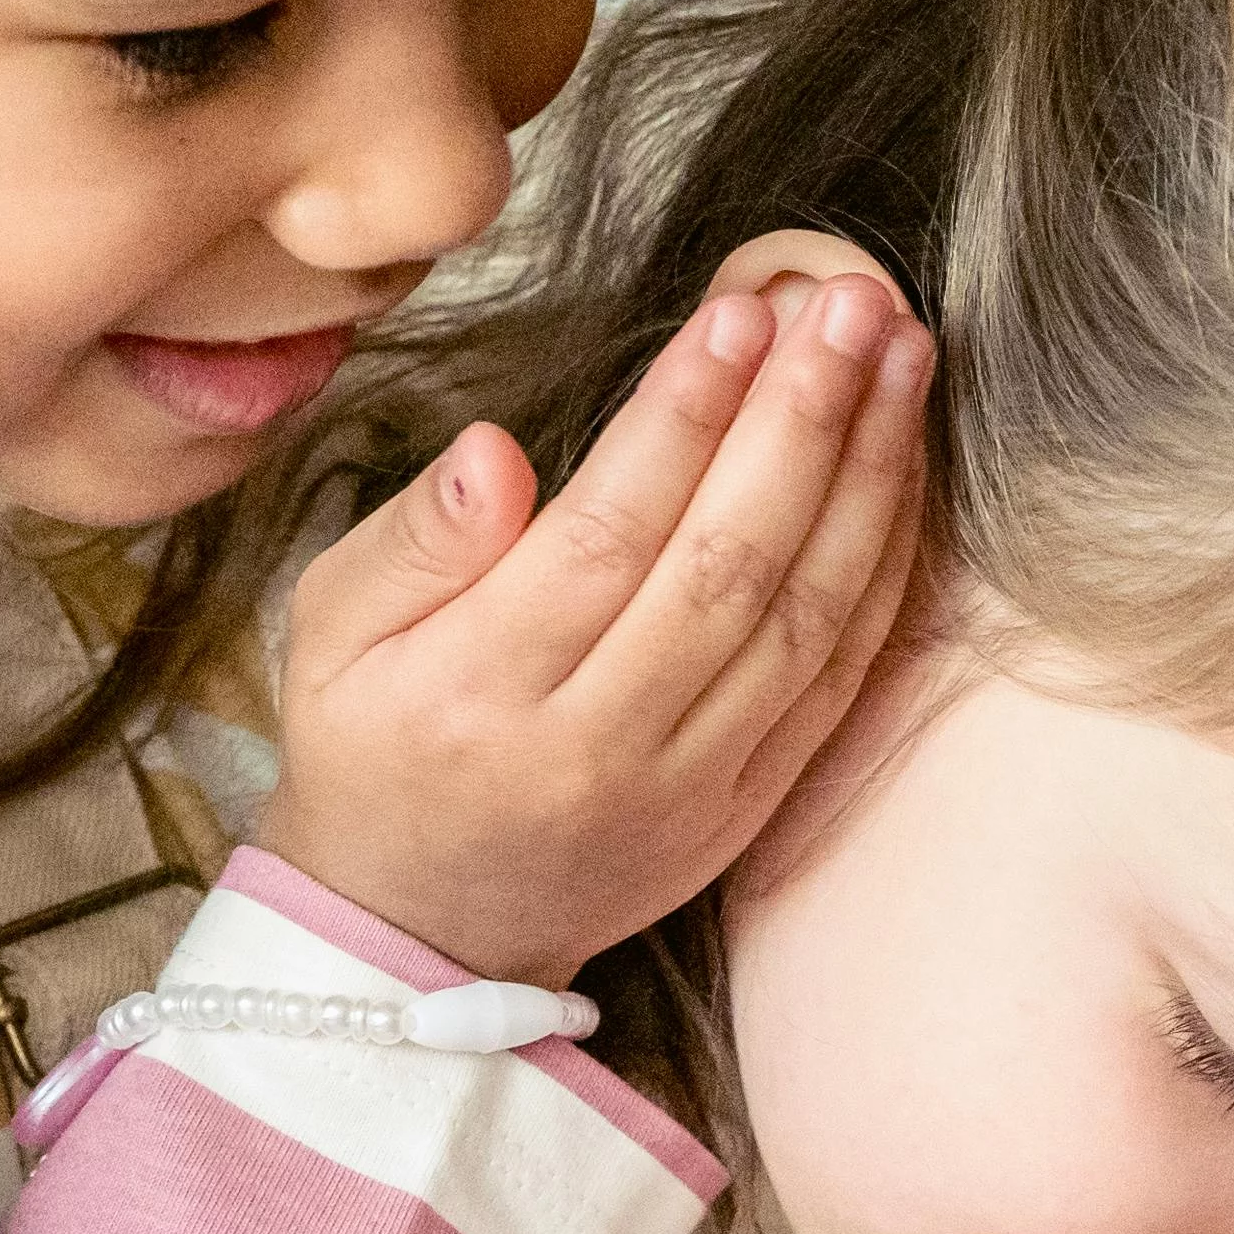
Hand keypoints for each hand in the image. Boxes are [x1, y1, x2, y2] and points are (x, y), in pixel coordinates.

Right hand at [246, 247, 926, 987]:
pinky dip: (882, 568)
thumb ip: (414, 540)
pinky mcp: (746, 808)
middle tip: (848, 303)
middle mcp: (596, 749)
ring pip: (801, 617)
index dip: (684, 420)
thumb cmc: (372, 749)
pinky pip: (835, 678)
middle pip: (724, 566)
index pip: (604, 536)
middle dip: (801, 420)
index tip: (740, 314)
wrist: (423, 930)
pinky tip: (903, 468)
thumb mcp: (330, 635)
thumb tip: (496, 454)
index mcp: (479, 695)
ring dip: (865, 476)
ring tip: (900, 354)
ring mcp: (687, 788)